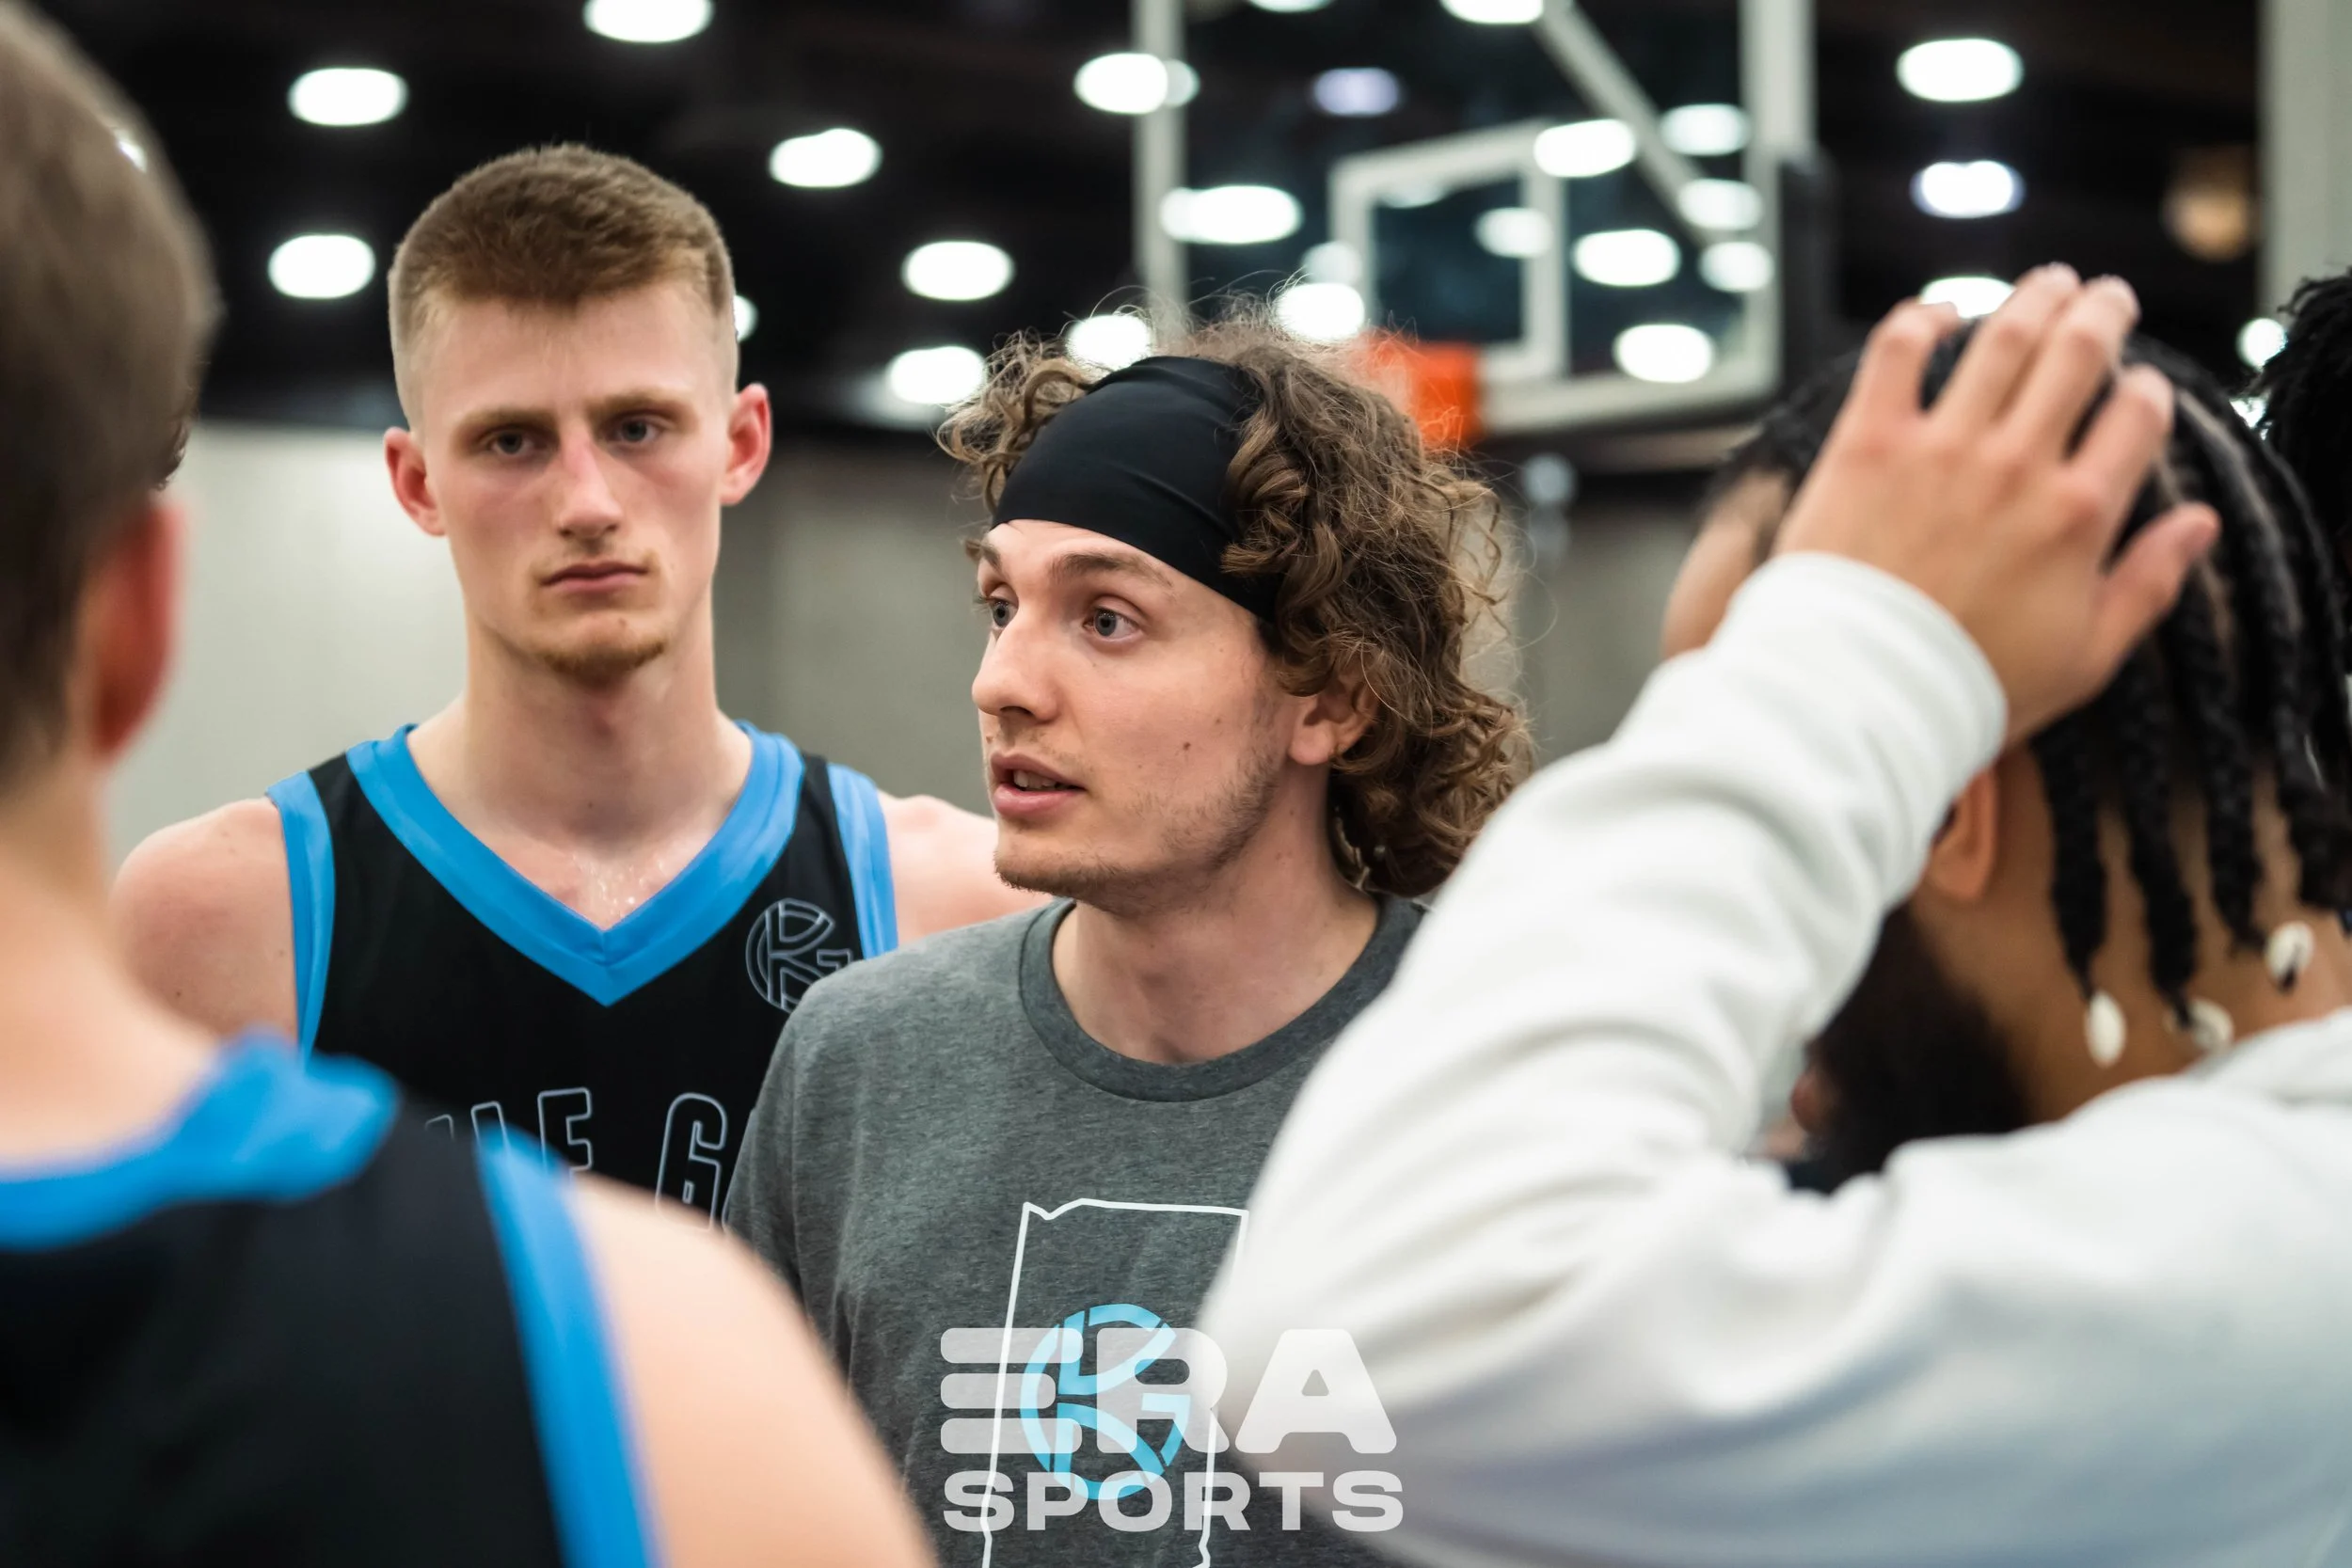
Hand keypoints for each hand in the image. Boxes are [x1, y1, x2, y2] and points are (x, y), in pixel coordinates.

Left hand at [1774, 266, 2218, 743]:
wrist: (1859, 696)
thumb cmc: (1971, 687)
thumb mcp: (2087, 655)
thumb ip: (2149, 583)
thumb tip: (2202, 523)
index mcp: (2079, 514)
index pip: (2137, 416)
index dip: (2148, 391)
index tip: (2141, 388)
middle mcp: (2016, 465)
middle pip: (2077, 355)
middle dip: (2101, 315)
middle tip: (2106, 297)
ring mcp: (1940, 447)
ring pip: (2001, 341)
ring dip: (2032, 300)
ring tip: (2048, 284)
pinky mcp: (1867, 443)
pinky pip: (1897, 351)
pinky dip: (1922, 318)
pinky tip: (1940, 311)